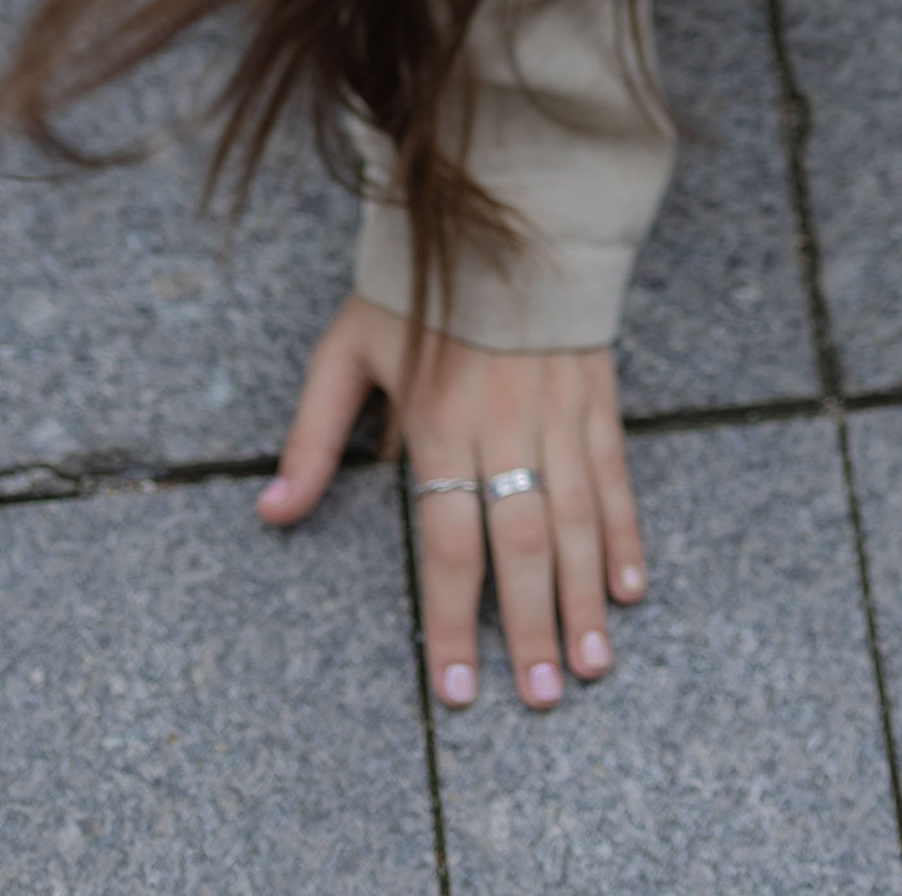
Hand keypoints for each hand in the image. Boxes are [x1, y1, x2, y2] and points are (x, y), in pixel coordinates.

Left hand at [259, 292, 643, 710]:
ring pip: (578, 517)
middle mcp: (505, 419)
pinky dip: (627, 535)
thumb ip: (314, 435)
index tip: (458, 688)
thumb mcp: (347, 348)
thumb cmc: (414, 285)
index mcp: (438, 415)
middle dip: (530, 625)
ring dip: (586, 597)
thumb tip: (270, 512)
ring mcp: (559, 408)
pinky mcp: (597, 395)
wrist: (505, 203)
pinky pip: (616, 476)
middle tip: (542, 699)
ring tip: (592, 666)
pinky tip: (631, 591)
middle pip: (520, 539)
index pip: (444, 537)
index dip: (450, 617)